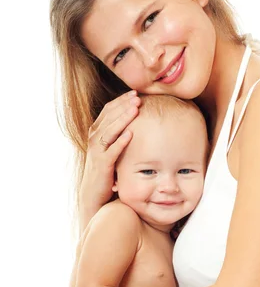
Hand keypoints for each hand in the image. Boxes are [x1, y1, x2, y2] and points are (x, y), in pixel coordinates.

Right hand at [80, 90, 140, 218]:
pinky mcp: (102, 165)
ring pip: (109, 130)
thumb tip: (138, 121)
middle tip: (138, 96)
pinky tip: (131, 134)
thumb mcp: (112, 148)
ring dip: (123, 118)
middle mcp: (94, 139)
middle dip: (123, 105)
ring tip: (135, 108)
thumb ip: (119, 135)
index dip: (121, 100)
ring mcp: (97, 152)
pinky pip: (111, 151)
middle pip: (108, 116)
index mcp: (97, 132)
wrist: (94, 193)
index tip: (135, 93)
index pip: (108, 110)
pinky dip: (120, 142)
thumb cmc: (107, 169)